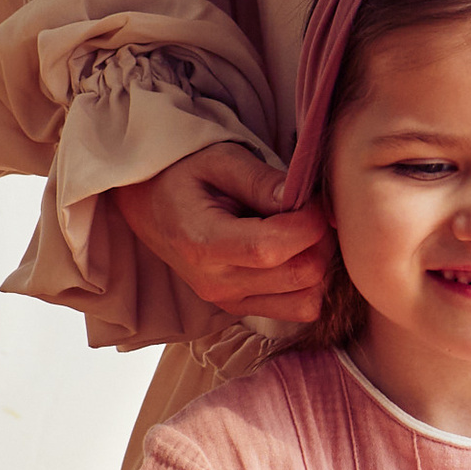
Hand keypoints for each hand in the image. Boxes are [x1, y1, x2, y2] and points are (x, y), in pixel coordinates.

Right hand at [121, 144, 334, 329]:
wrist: (149, 203)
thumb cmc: (183, 174)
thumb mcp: (219, 160)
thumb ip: (262, 180)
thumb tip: (306, 200)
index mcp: (203, 244)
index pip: (275, 247)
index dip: (310, 221)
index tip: (312, 196)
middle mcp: (217, 284)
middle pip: (301, 275)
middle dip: (321, 239)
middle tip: (312, 209)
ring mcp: (229, 302)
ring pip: (307, 300)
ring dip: (318, 263)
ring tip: (302, 231)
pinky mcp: (240, 308)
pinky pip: (297, 309)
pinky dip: (308, 283)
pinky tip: (295, 252)